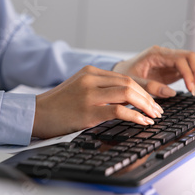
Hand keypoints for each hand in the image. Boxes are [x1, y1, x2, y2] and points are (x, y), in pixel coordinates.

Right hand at [32, 66, 162, 138]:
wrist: (36, 113)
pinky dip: (135, 117)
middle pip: (129, 83)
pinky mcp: (87, 111)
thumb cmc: (58, 104)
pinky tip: (142, 122)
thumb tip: (126, 97)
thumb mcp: (78, 88)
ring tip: (154, 115)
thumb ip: (99, 88)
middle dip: (149, 97)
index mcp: (90, 72)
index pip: (125, 76)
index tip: (156, 98)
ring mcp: (89, 94)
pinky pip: (119, 111)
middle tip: (158, 109)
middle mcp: (90, 79)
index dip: (145, 88)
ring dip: (146, 105)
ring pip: (127, 93)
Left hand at [112, 46, 194, 96]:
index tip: (191, 88)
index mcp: (155, 54)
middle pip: (191, 57)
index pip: (180, 59)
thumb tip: (171, 93)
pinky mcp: (173, 68)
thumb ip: (150, 86)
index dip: (189, 73)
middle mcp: (165, 54)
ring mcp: (170, 61)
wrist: (120, 72)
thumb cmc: (124, 74)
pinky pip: (190, 70)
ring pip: (193, 62)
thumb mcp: (133, 81)